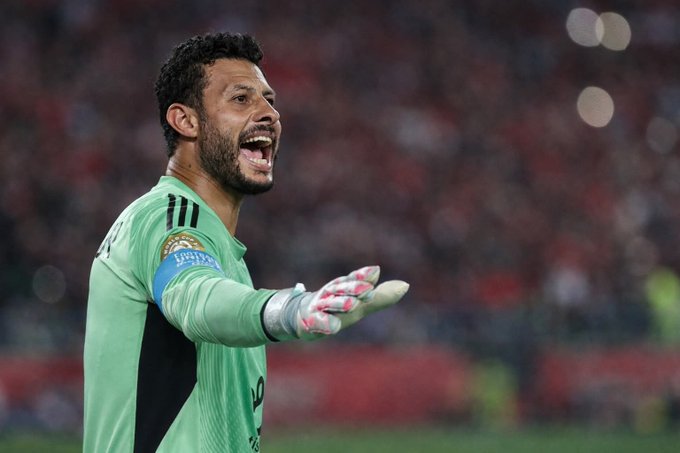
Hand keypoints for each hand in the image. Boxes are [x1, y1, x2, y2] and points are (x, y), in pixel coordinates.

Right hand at [263, 266, 408, 340]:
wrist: (304, 318)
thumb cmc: (337, 308)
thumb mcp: (361, 302)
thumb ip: (382, 295)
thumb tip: (405, 285)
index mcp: (345, 287)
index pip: (355, 278)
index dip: (363, 275)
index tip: (375, 272)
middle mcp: (333, 293)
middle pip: (343, 288)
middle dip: (354, 288)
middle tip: (366, 289)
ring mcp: (321, 307)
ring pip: (331, 303)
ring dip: (341, 303)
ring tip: (352, 305)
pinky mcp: (312, 322)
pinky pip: (318, 322)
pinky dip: (325, 323)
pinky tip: (333, 326)